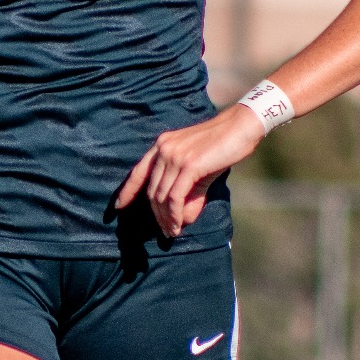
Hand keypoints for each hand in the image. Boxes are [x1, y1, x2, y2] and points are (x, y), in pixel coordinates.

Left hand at [114, 105, 266, 238]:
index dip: (127, 191)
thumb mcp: (199, 170)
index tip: (118, 207)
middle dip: (156, 214)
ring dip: (166, 219)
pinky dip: (174, 215)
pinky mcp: (188, 165)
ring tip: (172, 232)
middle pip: (152, 190)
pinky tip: (178, 225)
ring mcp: (174, 156)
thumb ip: (189, 192)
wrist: (241, 127)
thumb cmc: (222, 147)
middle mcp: (163, 149)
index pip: (138, 171)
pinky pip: (174, 197)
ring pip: (161, 197)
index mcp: (162, 145)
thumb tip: (180, 220)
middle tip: (165, 231)